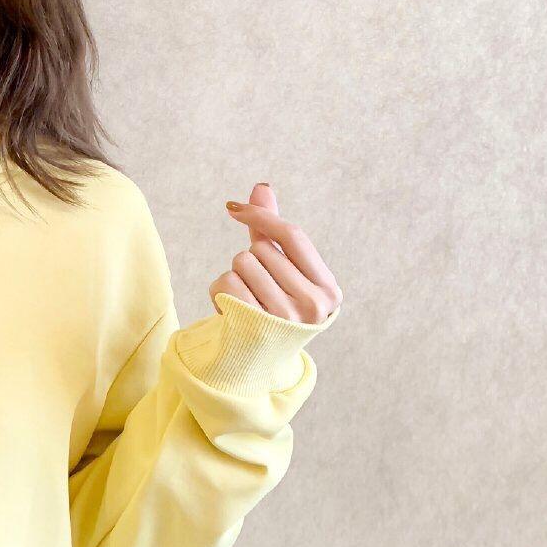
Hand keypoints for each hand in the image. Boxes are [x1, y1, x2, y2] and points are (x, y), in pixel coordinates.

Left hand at [209, 182, 341, 323]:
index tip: (233, 208)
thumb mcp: (280, 269)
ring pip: (242, 262)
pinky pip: (226, 283)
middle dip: (250, 261)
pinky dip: (219, 290)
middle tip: (256, 289)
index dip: (261, 215)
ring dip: (235, 276)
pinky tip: (230, 310)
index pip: (292, 235)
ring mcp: (285, 319)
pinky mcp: (254, 327)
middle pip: (261, 249)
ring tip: (245, 299)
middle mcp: (313, 306)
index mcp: (328, 289)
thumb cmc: (272, 305)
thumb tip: (261, 186)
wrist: (254, 360)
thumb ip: (271, 230)